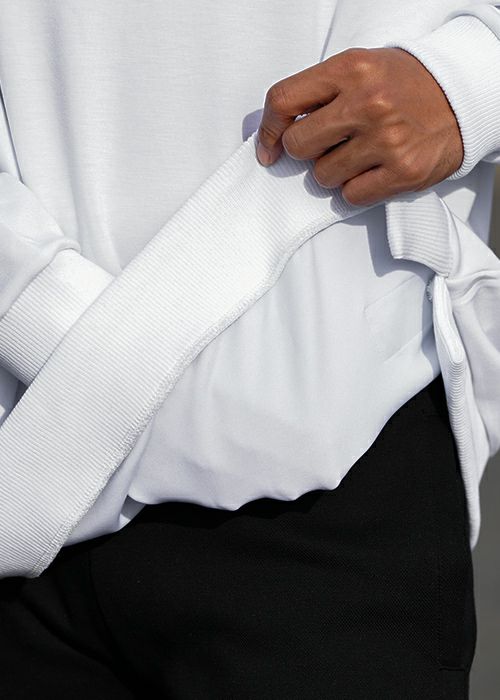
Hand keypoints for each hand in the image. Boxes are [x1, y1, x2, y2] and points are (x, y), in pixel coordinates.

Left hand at [256, 47, 463, 205]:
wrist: (461, 98)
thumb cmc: (402, 85)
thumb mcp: (360, 68)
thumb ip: (319, 92)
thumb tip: (276, 133)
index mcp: (351, 69)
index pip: (284, 101)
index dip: (268, 130)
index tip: (268, 149)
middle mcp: (368, 103)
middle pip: (299, 146)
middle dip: (306, 151)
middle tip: (329, 144)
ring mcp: (386, 140)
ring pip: (323, 176)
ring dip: (334, 171)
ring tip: (359, 153)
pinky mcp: (402, 172)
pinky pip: (351, 196)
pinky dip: (356, 188)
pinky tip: (374, 170)